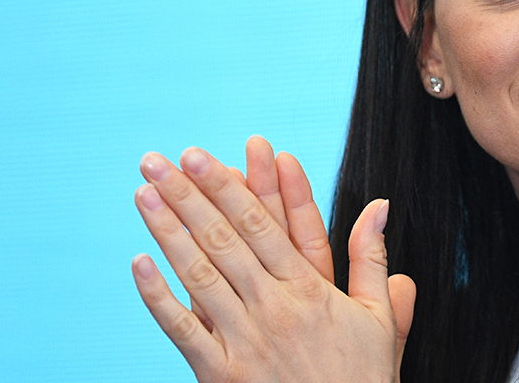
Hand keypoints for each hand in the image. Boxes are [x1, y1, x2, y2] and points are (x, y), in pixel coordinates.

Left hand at [131, 140, 415, 382]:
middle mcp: (272, 308)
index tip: (203, 158)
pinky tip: (139, 263)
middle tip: (160, 160)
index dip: (229, 188)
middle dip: (188, 197)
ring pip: (198, 275)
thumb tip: (379, 206)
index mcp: (309, 290)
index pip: (261, 226)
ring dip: (167, 232)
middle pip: (223, 240)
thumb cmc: (362, 378)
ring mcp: (242, 341)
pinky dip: (157, 297)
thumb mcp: (379, 316)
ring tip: (143, 195)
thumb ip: (372, 258)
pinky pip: (182, 330)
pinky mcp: (220, 373)